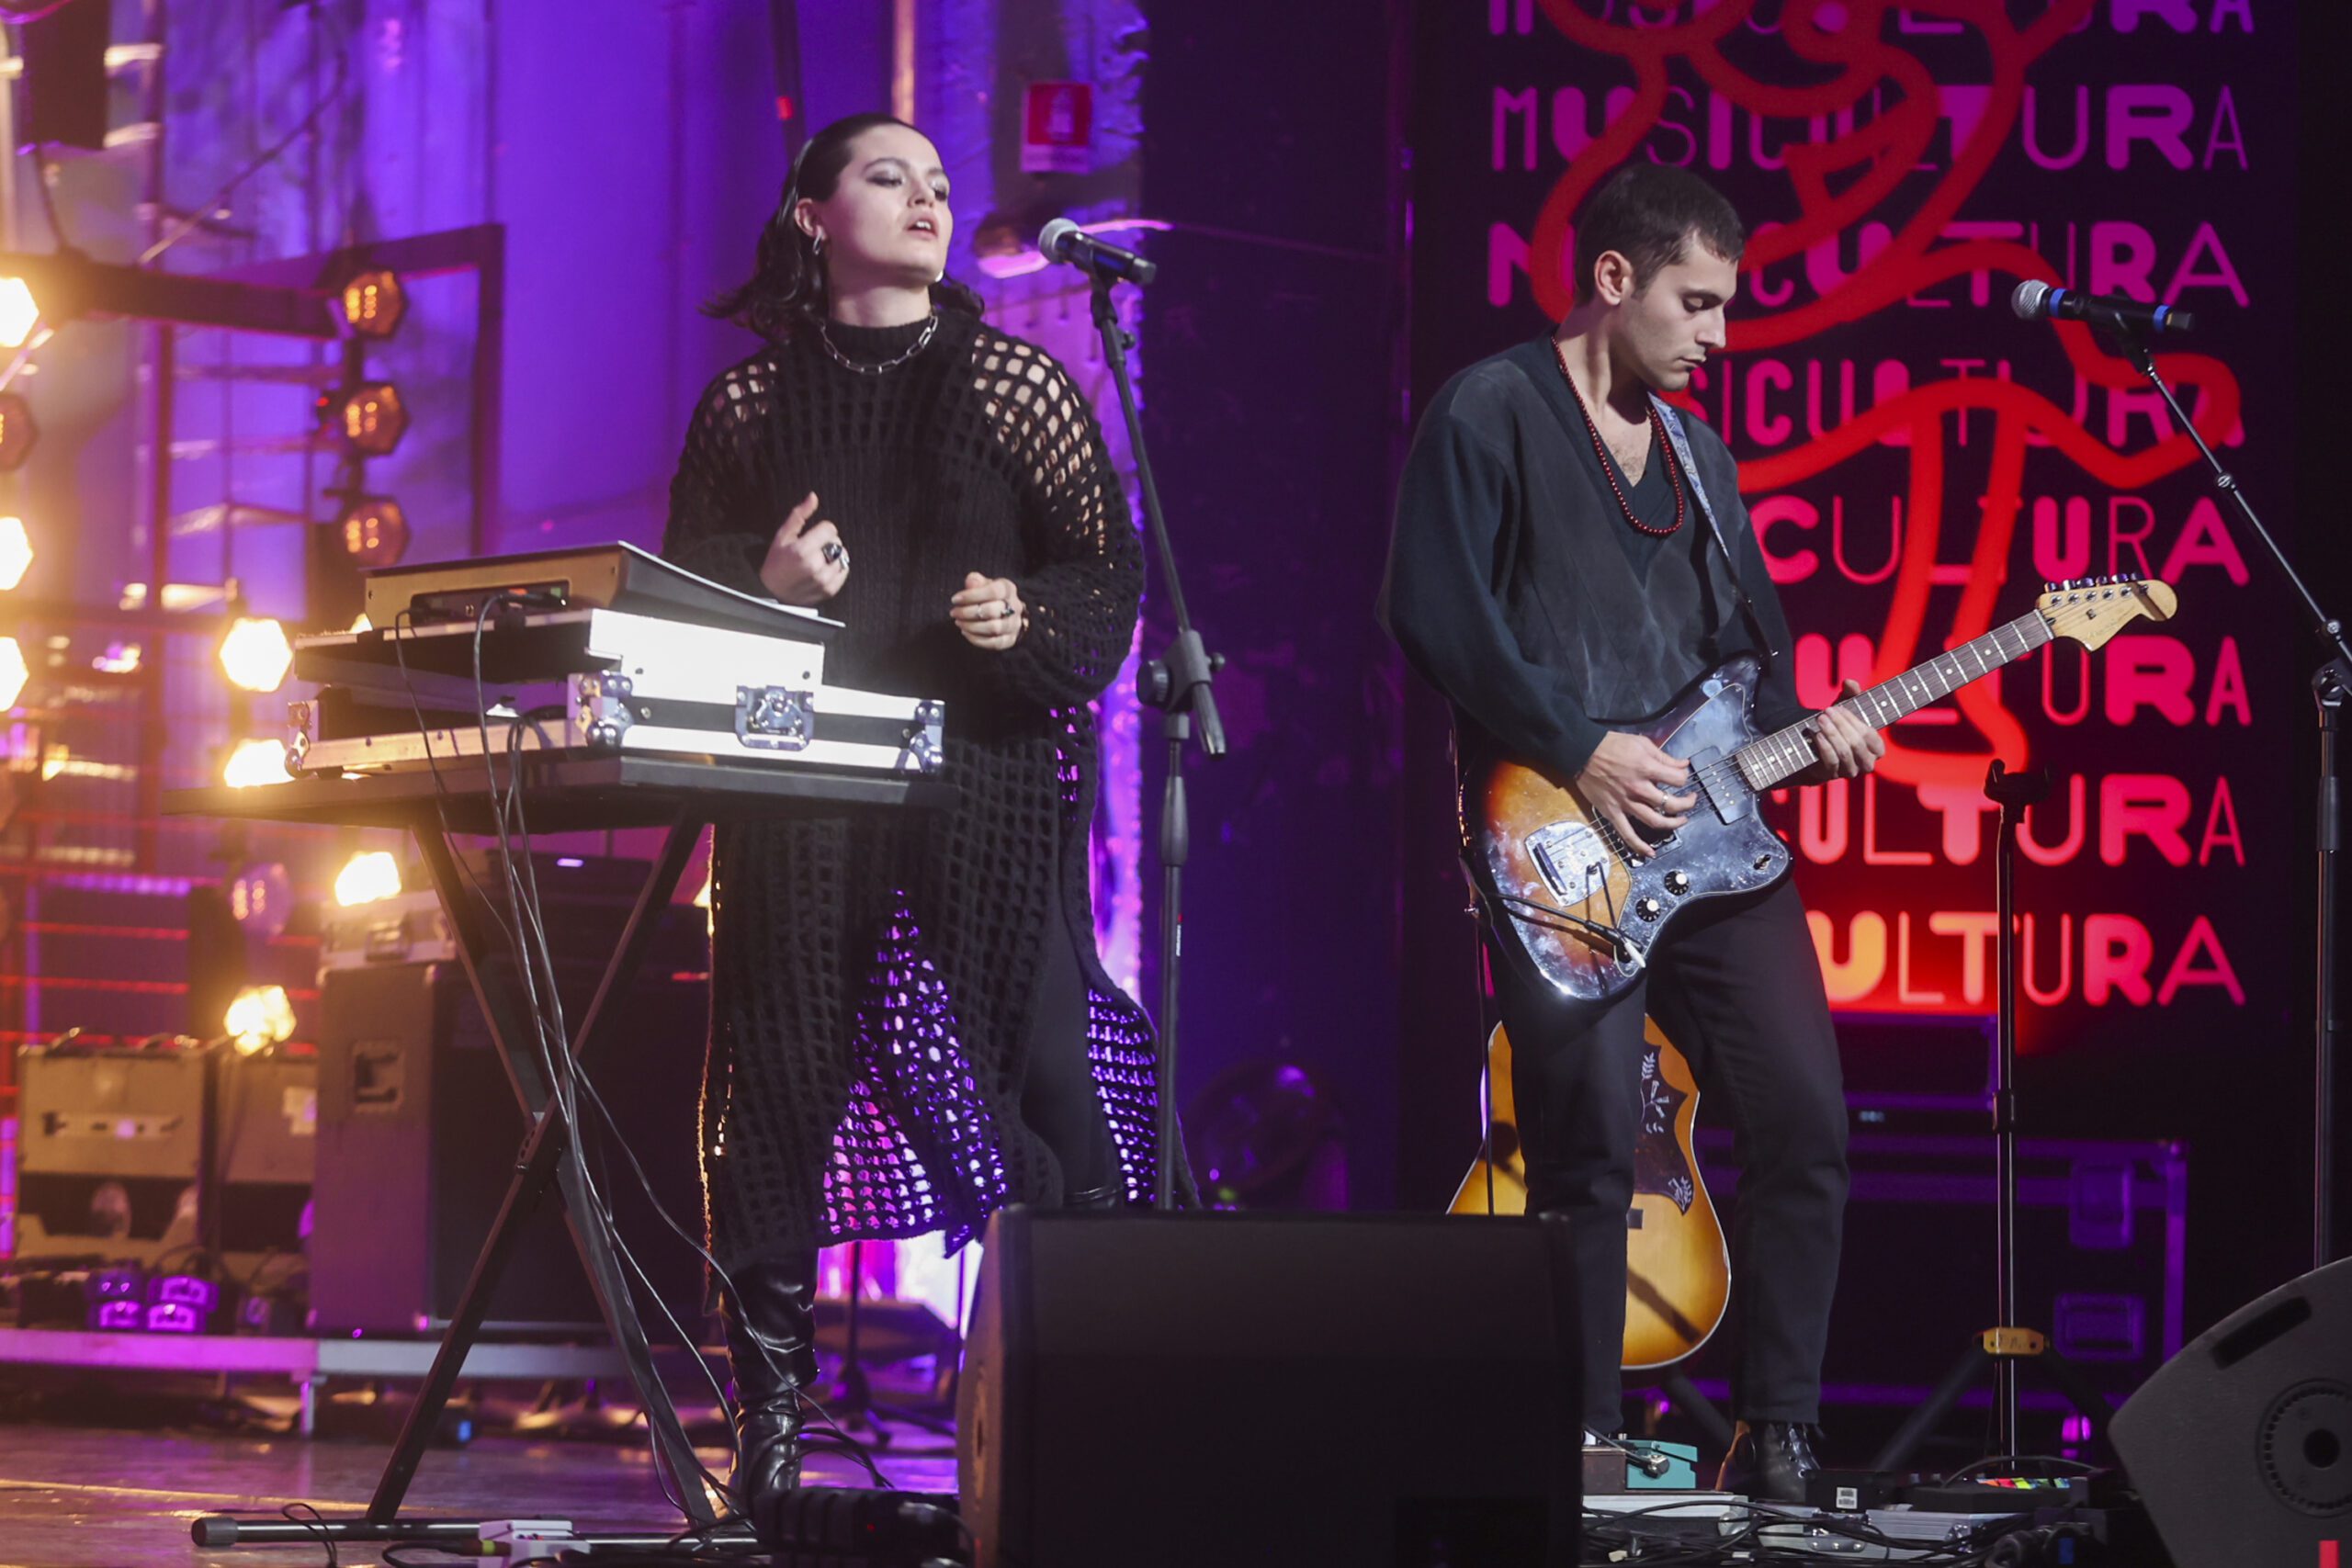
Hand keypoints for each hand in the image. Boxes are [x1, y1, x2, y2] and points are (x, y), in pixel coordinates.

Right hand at [759, 491, 847, 605]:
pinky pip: (844, 570)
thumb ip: (799, 515)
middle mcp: (814, 566)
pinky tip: (825, 569)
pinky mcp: (830, 590)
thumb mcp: (782, 536)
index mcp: (801, 550)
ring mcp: (823, 580)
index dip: (822, 529)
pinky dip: (838, 567)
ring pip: (843, 556)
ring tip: (820, 559)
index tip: (813, 535)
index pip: (830, 529)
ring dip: (834, 555)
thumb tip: (814, 496)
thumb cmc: (776, 562)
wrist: (773, 593)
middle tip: (814, 549)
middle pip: (837, 542)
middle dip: (828, 542)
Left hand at [950, 571, 1024, 650]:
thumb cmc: (990, 597)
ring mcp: (1014, 625)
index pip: (993, 591)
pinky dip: (976, 639)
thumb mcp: (984, 584)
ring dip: (971, 626)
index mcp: (1008, 589)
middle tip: (954, 612)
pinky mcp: (1010, 640)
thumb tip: (972, 581)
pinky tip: (965, 632)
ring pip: (993, 628)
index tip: (955, 600)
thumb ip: (976, 581)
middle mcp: (1015, 607)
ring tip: (958, 622)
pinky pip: (994, 643)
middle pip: (992, 611)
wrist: (1007, 613)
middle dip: (968, 613)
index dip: (972, 596)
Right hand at [1574, 730, 1693, 858]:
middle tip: (1690, 800)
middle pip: (1671, 804)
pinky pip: (1627, 834)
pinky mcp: (1613, 813)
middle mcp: (1639, 789)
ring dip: (1673, 823)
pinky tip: (1650, 853)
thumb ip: (1664, 757)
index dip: (1684, 777)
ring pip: (1655, 821)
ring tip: (1681, 820)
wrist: (1582, 752)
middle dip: (1687, 803)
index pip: (1678, 779)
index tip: (1681, 776)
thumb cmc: (1612, 745)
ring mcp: (1626, 804)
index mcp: (1646, 769)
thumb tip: (1684, 764)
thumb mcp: (1642, 743)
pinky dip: (1639, 846)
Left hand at [1797, 678, 1885, 781]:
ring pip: (1844, 753)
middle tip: (1826, 712)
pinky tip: (1817, 735)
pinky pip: (1831, 762)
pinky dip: (1824, 747)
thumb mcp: (1845, 708)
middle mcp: (1866, 763)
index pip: (1870, 736)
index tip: (1839, 708)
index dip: (1854, 721)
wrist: (1815, 747)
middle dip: (1840, 725)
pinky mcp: (1832, 775)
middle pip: (1856, 744)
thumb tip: (1849, 682)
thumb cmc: (1838, 726)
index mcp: (1876, 748)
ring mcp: (1850, 771)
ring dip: (1831, 734)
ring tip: (1820, 720)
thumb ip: (1851, 694)